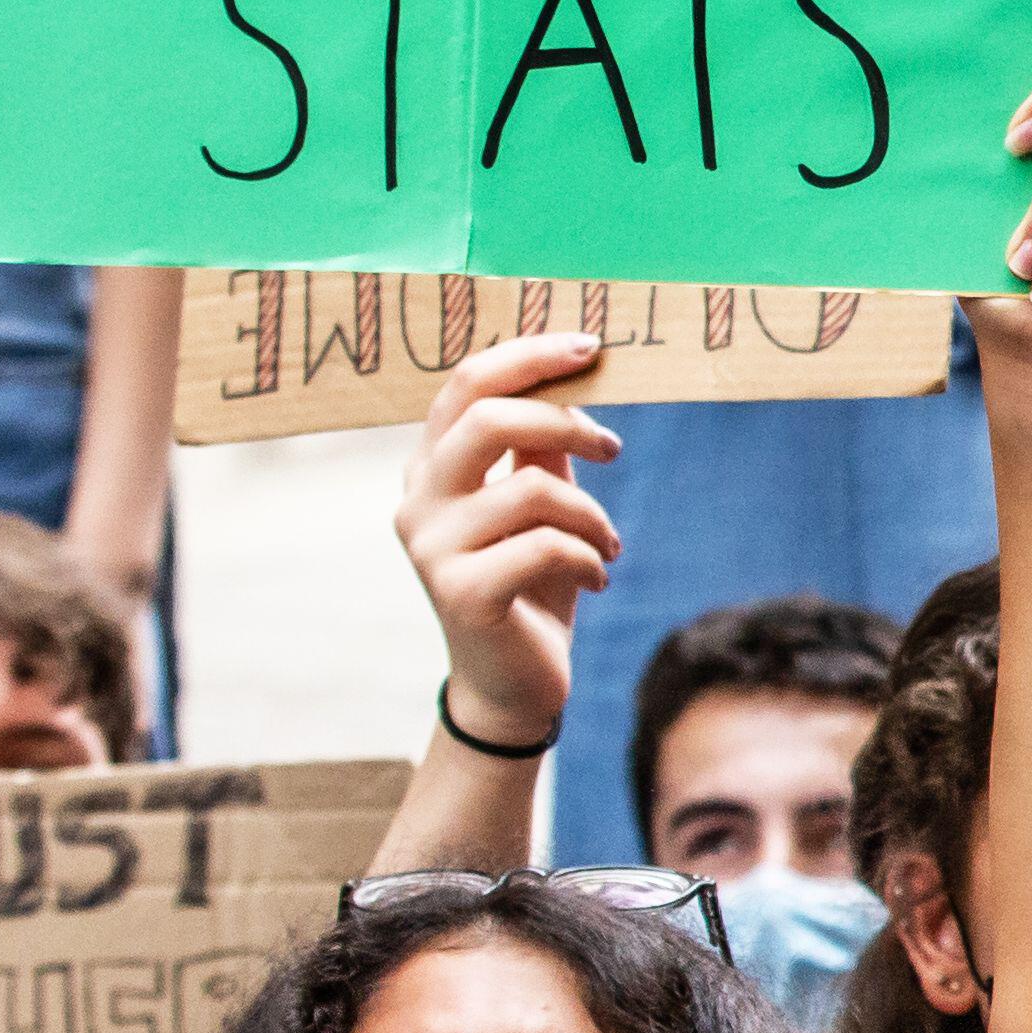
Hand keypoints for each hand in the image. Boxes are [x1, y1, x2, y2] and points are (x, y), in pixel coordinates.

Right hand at [393, 335, 621, 746]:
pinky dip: (591, 557)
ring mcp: (432, 547)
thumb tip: (573, 375)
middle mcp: (418, 500)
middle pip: (487, 419)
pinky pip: (547, 547)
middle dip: (565, 422)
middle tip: (613, 448)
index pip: (467, 385)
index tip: (590, 348)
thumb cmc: (531, 584)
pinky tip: (600, 578)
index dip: (528, 357)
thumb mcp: (540, 505)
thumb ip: (542, 447)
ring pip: (533, 489)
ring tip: (609, 543)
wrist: (511, 684)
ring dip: (593, 515)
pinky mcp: (461, 593)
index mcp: (432, 467)